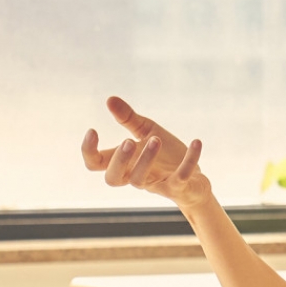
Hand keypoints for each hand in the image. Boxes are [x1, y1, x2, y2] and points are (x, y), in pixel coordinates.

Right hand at [82, 97, 211, 209]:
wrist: (194, 180)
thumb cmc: (166, 156)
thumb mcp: (148, 132)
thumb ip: (128, 118)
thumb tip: (109, 99)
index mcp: (125, 163)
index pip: (95, 164)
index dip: (89, 151)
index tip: (93, 130)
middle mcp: (136, 176)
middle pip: (112, 178)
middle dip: (118, 160)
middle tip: (128, 142)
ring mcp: (156, 183)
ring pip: (139, 180)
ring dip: (146, 160)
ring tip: (156, 139)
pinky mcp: (178, 187)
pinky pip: (181, 177)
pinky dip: (190, 159)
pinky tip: (196, 142)